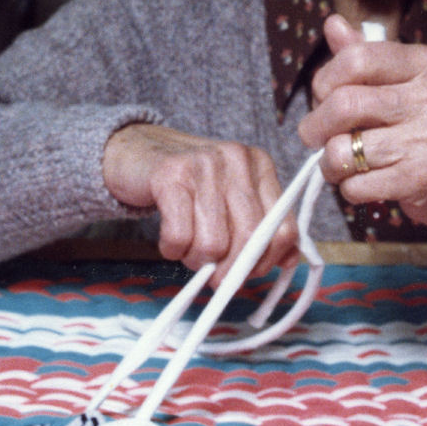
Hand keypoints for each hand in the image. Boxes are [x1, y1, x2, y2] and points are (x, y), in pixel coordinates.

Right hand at [102, 123, 294, 283]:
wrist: (137, 150)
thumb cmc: (189, 184)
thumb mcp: (232, 197)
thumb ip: (261, 226)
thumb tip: (288, 261)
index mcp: (260, 166)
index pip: (283, 229)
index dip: (266, 262)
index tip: (245, 272)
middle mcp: (237, 159)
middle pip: (250, 239)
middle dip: (229, 270)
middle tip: (212, 275)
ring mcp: (204, 164)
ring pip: (214, 244)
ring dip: (196, 260)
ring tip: (187, 249)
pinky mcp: (170, 175)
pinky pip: (180, 236)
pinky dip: (173, 249)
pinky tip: (170, 240)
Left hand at [297, 14, 426, 245]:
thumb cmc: (424, 124)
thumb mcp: (402, 81)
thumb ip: (365, 55)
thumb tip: (332, 23)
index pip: (356, 59)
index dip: (325, 79)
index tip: (322, 96)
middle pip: (343, 104)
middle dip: (315, 125)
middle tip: (315, 135)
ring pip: (342, 150)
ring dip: (329, 163)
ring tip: (339, 163)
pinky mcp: (422, 178)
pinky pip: (355, 185)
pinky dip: (348, 188)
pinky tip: (364, 182)